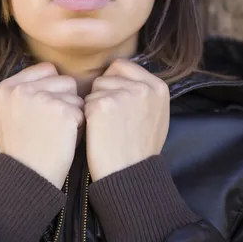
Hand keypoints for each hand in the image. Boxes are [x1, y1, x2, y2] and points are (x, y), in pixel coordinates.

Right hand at [0, 62, 84, 188]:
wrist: (28, 178)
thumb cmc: (20, 151)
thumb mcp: (5, 117)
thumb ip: (20, 93)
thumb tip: (45, 73)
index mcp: (6, 88)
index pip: (46, 69)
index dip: (53, 88)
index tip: (48, 108)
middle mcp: (22, 89)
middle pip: (64, 80)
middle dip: (66, 99)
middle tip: (54, 124)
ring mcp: (43, 99)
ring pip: (76, 95)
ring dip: (74, 112)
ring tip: (59, 132)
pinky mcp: (63, 111)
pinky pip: (83, 111)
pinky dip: (80, 127)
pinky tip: (66, 140)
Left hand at [84, 59, 169, 181]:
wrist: (130, 175)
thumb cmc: (140, 150)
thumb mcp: (156, 116)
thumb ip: (144, 93)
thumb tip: (122, 76)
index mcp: (158, 87)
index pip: (122, 66)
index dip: (112, 83)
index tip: (115, 103)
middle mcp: (143, 87)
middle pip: (106, 76)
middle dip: (103, 94)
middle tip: (111, 120)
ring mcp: (123, 94)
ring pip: (94, 89)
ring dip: (94, 105)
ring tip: (106, 127)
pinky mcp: (103, 105)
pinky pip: (84, 102)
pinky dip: (86, 117)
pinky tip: (97, 132)